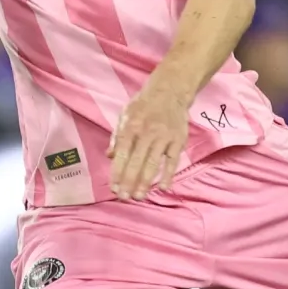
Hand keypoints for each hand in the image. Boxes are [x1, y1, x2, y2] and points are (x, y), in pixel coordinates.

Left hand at [108, 81, 191, 199]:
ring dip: (146, 182)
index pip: (121, 153)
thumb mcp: (125, 116)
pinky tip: (164, 187)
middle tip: (125, 197)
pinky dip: (169, 174)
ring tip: (139, 196)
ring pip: (153, 163)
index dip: (117, 171)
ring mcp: (163, 137)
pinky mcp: (178, 140)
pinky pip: (173, 160)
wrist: (170, 91)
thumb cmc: (143, 105)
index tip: (114, 187)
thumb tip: (109, 156)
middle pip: (136, 161)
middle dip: (129, 181)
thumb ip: (116, 136)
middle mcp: (146, 132)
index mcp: (131, 127)